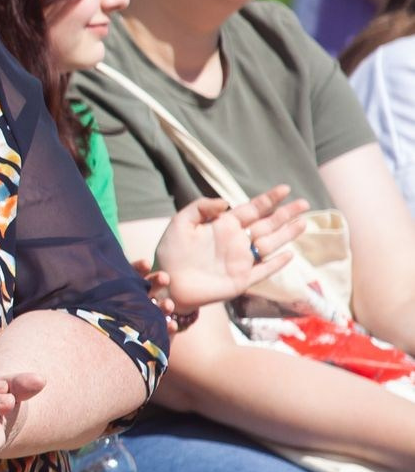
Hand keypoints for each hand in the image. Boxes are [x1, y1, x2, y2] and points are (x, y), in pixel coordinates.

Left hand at [150, 188, 309, 312]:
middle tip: (304, 203)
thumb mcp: (180, 223)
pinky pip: (264, 270)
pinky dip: (276, 263)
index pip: (251, 209)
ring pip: (270, 244)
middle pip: (267, 224)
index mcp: (224, 226)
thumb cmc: (171, 252)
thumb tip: (225, 202)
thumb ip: (200, 208)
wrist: (168, 283)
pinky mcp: (242, 279)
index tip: (285, 188)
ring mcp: (241, 260)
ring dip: (286, 234)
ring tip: (303, 223)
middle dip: (285, 214)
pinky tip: (289, 255)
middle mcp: (236, 241)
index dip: (268, 199)